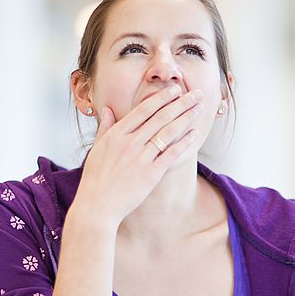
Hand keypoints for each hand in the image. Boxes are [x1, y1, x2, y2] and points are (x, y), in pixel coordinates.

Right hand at [70, 85, 203, 229]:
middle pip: (160, 118)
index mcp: (116, 134)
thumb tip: (107, 109)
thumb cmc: (95, 178)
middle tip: (196, 94)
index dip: (162, 98)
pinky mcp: (150, 174)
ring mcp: (141, 158)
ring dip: (186, 118)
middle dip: (181, 103)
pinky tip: (194, 134)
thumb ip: (104, 128)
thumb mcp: (97, 149)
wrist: (97, 205)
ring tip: (199, 109)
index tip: (175, 90)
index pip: (143, 110)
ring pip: (168, 133)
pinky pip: (171, 154)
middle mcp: (130, 143)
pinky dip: (184, 143)